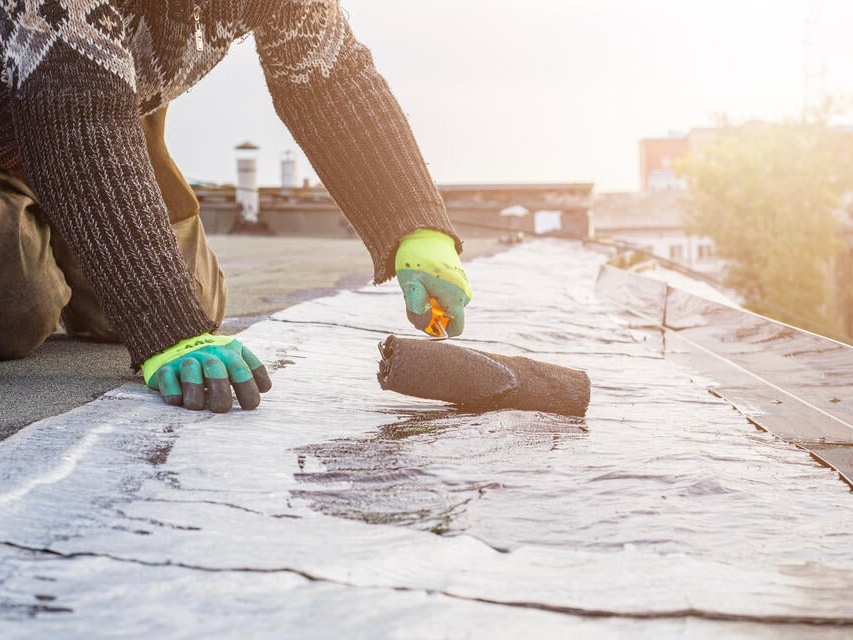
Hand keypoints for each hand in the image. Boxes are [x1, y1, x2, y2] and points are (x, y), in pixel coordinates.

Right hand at [141, 333, 271, 411]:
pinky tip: (177, 401)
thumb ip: (254, 370)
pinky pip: (167, 378)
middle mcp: (207, 355)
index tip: (251, 405)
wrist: (180, 343)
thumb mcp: (236, 356)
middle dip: (220, 391)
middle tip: (222, 409)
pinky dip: (172, 390)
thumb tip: (265, 388)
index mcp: (228, 353)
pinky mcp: (164, 369)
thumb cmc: (215, 358)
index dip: (247, 388)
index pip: (241, 369)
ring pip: (190, 371)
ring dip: (195, 390)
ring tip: (198, 406)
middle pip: (216, 370)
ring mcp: (185, 360)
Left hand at [394, 229, 471, 336]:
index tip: (423, 319)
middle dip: (429, 316)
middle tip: (412, 299)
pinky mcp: (458, 282)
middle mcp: (464, 294)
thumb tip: (426, 325)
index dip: (439, 331)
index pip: (456, 329)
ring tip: (417, 288)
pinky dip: (432, 296)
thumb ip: (418, 308)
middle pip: (447, 320)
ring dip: (428, 305)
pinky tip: (423, 283)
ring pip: (444, 309)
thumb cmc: (417, 261)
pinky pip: (445, 298)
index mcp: (456, 297)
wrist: (425, 235)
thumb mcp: (411, 285)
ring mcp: (463, 287)